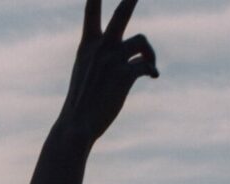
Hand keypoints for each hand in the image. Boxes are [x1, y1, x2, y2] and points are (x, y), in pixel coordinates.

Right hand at [57, 0, 158, 146]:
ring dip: (150, 52)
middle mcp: (100, 48)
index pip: (91, 12)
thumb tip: (142, 61)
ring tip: (150, 65)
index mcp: (87, 46)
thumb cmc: (81, 103)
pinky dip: (152, 70)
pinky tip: (153, 77)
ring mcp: (112, 60)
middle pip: (122, 13)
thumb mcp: (87, 74)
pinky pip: (146, 65)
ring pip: (142, 40)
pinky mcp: (124, 75)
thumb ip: (106, 59)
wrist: (76, 127)